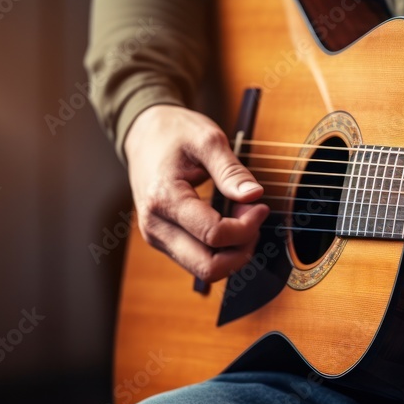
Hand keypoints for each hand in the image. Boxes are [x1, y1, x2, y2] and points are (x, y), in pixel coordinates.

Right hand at [124, 104, 268, 281]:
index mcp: (164, 199)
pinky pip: (198, 260)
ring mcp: (157, 237)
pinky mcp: (163, 241)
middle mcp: (155, 226)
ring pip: (204, 270)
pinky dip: (220, 249)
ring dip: (232, 252)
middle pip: (208, 267)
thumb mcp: (207, 139)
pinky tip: (229, 222)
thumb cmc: (174, 133)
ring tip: (242, 218)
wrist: (143, 133)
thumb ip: (231, 171)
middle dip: (241, 250)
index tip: (260, 206)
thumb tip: (254, 195)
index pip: (214, 235)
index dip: (246, 227)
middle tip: (254, 219)